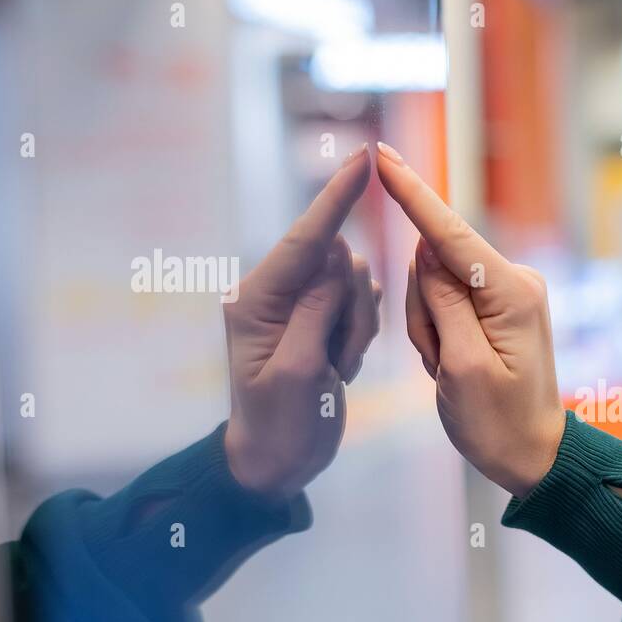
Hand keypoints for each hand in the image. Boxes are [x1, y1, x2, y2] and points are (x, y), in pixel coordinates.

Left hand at [223, 146, 380, 498]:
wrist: (276, 463)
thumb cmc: (281, 424)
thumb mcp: (299, 372)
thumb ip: (318, 310)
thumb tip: (338, 257)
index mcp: (257, 300)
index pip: (305, 240)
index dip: (336, 198)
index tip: (364, 157)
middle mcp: (275, 294)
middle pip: (338, 267)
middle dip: (351, 311)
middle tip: (336, 364)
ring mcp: (299, 307)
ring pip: (355, 288)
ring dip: (356, 331)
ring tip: (334, 372)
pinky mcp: (319, 321)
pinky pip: (359, 309)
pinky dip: (358, 337)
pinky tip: (338, 366)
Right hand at [375, 141, 564, 497]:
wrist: (534, 456)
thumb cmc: (498, 424)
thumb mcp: (461, 368)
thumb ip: (442, 303)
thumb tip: (427, 250)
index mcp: (510, 293)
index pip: (450, 234)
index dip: (411, 194)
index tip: (381, 156)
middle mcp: (514, 281)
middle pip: (433, 266)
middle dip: (421, 314)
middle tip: (441, 365)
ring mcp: (506, 292)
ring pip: (433, 286)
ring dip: (428, 330)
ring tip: (450, 371)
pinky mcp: (496, 306)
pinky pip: (444, 304)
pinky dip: (437, 335)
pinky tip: (453, 366)